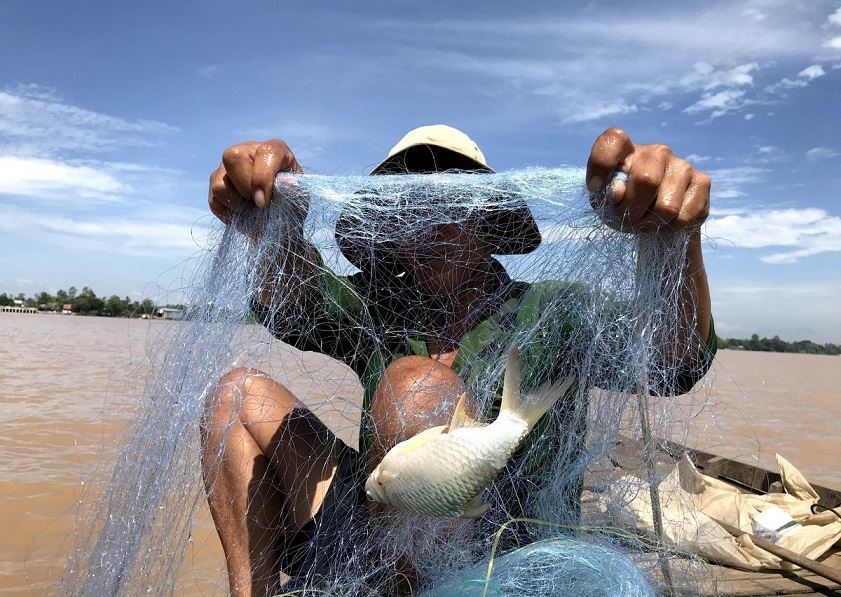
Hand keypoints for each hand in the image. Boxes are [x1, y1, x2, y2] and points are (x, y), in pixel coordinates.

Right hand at [208, 139, 302, 224]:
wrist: (280, 217)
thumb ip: (292, 192)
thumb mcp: (299, 197)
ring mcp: (228, 166)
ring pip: (219, 184)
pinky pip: (214, 201)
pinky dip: (229, 214)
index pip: (266, 152)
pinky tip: (243, 214)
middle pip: (233, 158)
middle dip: (246, 189)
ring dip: (237, 205)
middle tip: (260, 205)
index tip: (264, 202)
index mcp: (275, 150)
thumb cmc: (291, 203)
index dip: (263, 178)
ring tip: (252, 210)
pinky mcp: (216, 183)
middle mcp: (248, 150)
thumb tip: (277, 190)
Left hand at [586, 128, 709, 232]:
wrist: (659, 221)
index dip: (601, 163)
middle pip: (646, 180)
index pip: (613, 139)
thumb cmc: (627, 207)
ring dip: (651, 224)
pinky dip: (670, 228)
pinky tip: (666, 222)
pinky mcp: (702, 182)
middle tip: (628, 218)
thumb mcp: (608, 203)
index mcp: (627, 150)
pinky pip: (683, 217)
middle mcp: (657, 151)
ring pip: (666, 206)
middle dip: (632, 210)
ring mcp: (682, 165)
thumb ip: (606, 195)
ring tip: (646, 222)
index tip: (594, 186)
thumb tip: (618, 191)